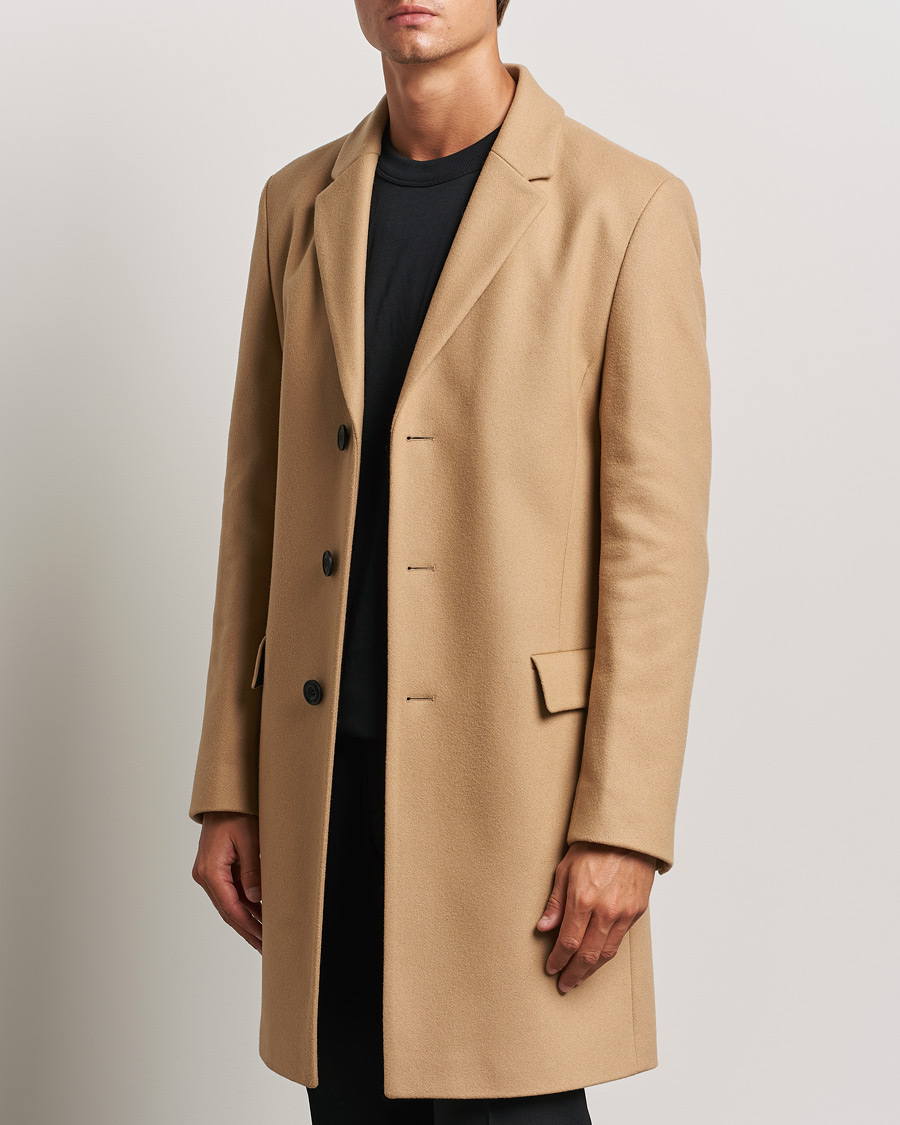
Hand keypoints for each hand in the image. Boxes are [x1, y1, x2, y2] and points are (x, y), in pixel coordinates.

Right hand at [192, 812, 262, 952]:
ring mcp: (208, 874)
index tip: (262, 939)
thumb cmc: (235, 814)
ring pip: (229, 904)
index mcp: (210, 871)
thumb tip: (256, 900)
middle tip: (265, 947)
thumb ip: (252, 871)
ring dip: (247, 920)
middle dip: (248, 930)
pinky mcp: (215, 870)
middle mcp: (205, 876)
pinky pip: (230, 893)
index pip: (231, 908)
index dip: (248, 926)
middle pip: (228, 911)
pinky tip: (259, 915)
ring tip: (264, 937)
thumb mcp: (248, 840)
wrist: (222, 800)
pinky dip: (244, 905)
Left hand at [536, 842, 655, 993]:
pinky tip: (597, 960)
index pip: (568, 942)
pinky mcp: (637, 912)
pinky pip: (619, 941)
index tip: (551, 968)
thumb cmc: (593, 848)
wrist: (626, 835)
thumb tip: (542, 928)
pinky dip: (606, 955)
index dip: (558, 959)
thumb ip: (555, 902)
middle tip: (564, 984)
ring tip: (578, 979)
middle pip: (587, 955)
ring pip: (606, 954)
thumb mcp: (565, 870)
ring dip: (590, 970)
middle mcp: (604, 911)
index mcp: (583, 899)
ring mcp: (623, 913)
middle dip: (573, 973)